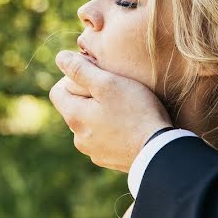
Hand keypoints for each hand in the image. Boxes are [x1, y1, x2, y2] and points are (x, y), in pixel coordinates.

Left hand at [49, 50, 171, 171]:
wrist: (160, 152)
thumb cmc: (136, 112)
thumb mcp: (108, 83)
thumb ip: (80, 69)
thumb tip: (60, 58)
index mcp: (74, 117)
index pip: (56, 91)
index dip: (72, 78)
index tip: (96, 76)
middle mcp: (78, 137)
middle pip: (73, 108)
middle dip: (88, 96)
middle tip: (114, 89)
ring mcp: (92, 151)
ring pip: (88, 124)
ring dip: (99, 113)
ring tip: (124, 108)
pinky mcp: (107, 160)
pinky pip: (102, 139)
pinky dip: (110, 130)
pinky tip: (129, 125)